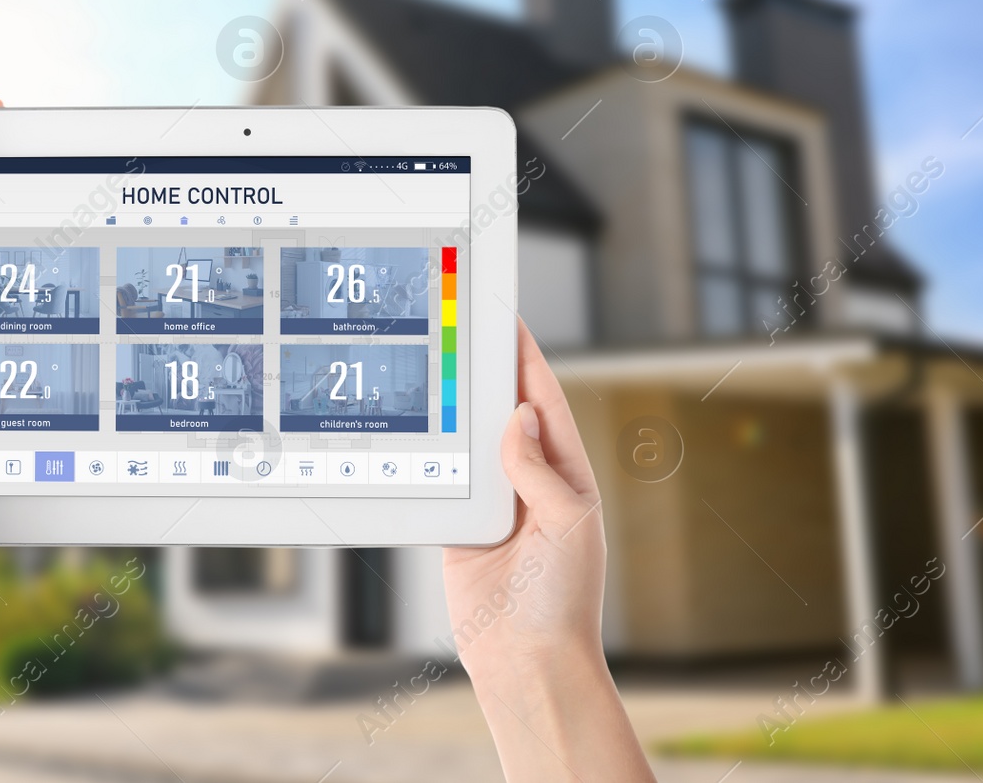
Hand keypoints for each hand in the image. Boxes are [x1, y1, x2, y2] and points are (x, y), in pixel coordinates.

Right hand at [443, 323, 652, 779]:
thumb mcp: (568, 524)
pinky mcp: (460, 528)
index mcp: (566, 474)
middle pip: (501, 412)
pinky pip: (442, 480)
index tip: (506, 318)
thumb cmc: (564, 600)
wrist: (528, 664)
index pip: (543, 401)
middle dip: (482, 373)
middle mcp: (531, 482)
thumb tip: (518, 415)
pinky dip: (428, 456)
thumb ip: (540, 469)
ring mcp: (494, 504)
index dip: (525, 359)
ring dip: (451, 410)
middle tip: (456, 330)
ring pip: (467, 441)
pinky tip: (414, 430)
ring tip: (431, 367)